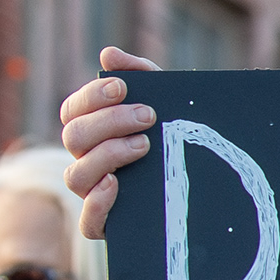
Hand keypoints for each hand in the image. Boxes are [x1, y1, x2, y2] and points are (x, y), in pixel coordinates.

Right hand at [60, 48, 160, 241]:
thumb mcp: (165, 104)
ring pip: (76, 175)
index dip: (91, 96)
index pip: (73, 110)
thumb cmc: (175, 138)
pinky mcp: (107, 225)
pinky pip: (88, 222)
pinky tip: (115, 184)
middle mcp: (86, 161)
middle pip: (73, 136)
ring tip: (144, 145)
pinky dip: (97, 203)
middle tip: (147, 115)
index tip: (122, 87)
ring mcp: (94, 194)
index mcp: (92, 131)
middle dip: (109, 121)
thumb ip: (141, 76)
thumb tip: (108, 54)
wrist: (207, 188)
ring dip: (107, 155)